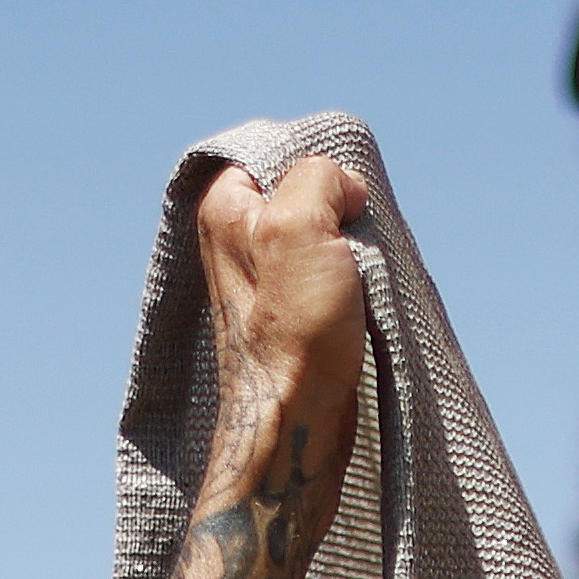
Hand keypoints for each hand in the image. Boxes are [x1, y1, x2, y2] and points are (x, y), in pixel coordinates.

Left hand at [199, 153, 369, 433]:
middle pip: (307, 194)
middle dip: (340, 215)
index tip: (340, 214)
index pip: (286, 154)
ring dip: (350, 253)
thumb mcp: (301, 227)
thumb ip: (318, 177)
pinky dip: (350, 282)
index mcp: (225, 207)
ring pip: (323, 234)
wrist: (296, 423)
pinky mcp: (288, 312)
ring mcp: (261, 277)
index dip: (325, 176)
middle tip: (347, 254)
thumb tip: (345, 188)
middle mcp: (234, 237)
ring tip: (351, 287)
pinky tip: (353, 307)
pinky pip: (328, 273)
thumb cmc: (293, 336)